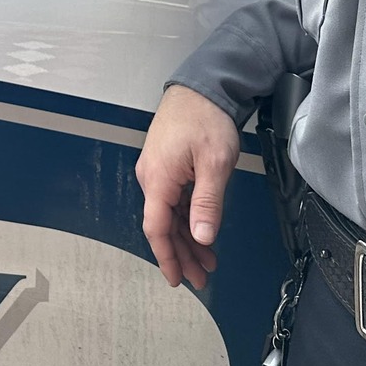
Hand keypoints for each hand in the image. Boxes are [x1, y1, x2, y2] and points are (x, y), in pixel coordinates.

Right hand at [137, 84, 240, 290]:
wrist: (202, 86)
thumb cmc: (206, 118)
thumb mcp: (214, 163)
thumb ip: (206, 203)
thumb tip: (201, 237)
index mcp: (158, 179)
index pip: (157, 229)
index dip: (167, 257)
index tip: (178, 279)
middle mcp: (151, 177)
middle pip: (163, 226)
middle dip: (182, 254)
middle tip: (201, 277)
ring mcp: (158, 171)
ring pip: (169, 215)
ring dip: (186, 239)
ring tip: (207, 260)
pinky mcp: (166, 165)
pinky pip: (173, 201)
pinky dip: (186, 220)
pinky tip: (201, 231)